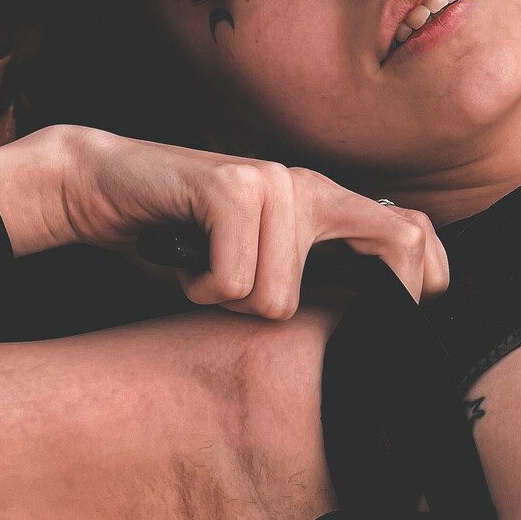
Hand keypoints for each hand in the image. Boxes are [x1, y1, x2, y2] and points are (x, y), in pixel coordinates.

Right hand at [57, 127, 449, 316]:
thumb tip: (356, 339)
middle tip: (272, 310)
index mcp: (326, 203)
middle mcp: (310, 185)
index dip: (422, 282)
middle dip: (351, 305)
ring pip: (281, 296)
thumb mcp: (256, 270)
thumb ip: (306, 286)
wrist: (98, 186)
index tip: (391, 326)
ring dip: (230, 304)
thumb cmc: (179, 240)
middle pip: (394, 244)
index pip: (414, 232)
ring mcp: (274, 180)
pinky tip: (185, 262)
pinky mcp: (230, 186)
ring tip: (206, 273)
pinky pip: (235, 281)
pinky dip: (200, 289)